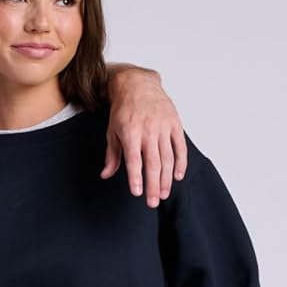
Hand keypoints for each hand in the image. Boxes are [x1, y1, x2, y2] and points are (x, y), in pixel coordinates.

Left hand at [102, 66, 187, 206]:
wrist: (137, 84)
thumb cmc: (123, 110)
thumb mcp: (112, 131)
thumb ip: (112, 155)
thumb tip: (106, 175)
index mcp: (130, 132)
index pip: (134, 160)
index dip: (136, 177)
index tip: (137, 192)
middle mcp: (148, 130)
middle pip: (153, 163)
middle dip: (153, 185)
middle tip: (153, 202)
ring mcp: (163, 127)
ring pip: (168, 158)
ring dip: (166, 179)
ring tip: (163, 194)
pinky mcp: (175, 124)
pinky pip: (180, 147)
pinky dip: (180, 163)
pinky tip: (177, 176)